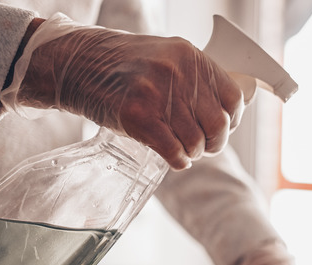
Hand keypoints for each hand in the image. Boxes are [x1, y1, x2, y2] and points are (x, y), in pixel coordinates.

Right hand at [5, 14, 243, 169]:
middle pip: (218, 125)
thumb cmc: (124, 65)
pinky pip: (174, 152)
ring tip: (183, 150)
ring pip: (196, 142)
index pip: (233, 98)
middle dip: (214, 143)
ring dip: (193, 153)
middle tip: (203, 148)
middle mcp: (178, 73)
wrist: (78, 63)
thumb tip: (225, 110)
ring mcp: (158, 95)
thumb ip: (195, 78)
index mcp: (191, 57)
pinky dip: (178, 162)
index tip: (224, 129)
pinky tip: (174, 159)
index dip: (232, 120)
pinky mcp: (138, 117)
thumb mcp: (167, 57)